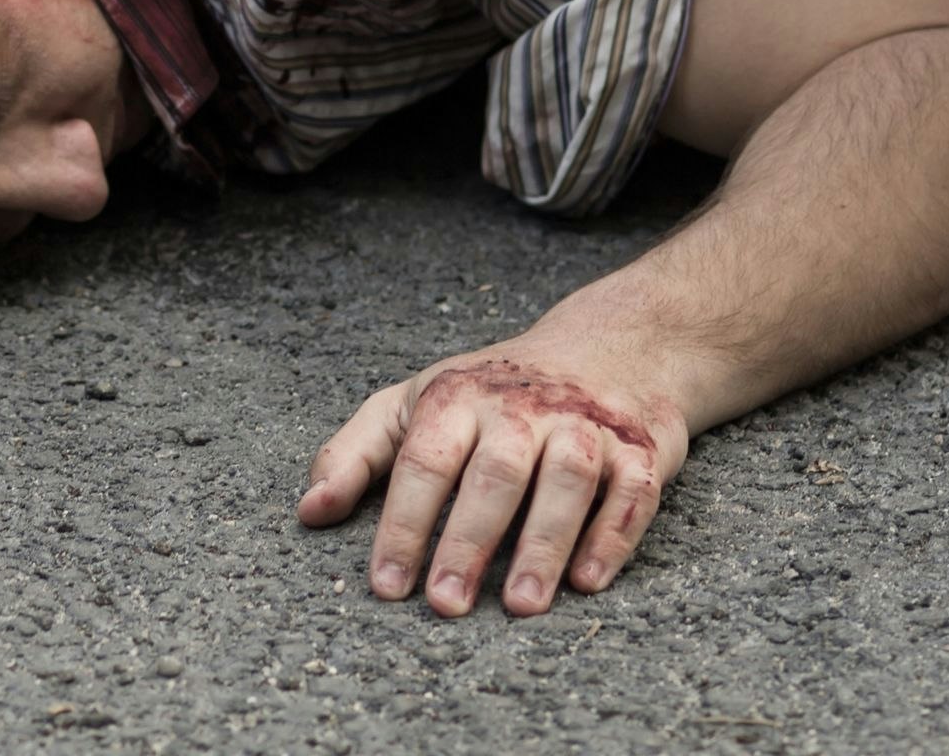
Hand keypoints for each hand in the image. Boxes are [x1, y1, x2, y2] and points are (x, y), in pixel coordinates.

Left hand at [297, 340, 693, 617]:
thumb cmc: (495, 391)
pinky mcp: (639, 449)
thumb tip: (308, 512)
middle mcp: (524, 408)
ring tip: (519, 605)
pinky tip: (588, 581)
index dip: (402, 526)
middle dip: (468, 542)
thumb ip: (356, 454)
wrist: (615, 343)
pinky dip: (612, 536)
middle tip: (446, 605)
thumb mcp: (415, 402)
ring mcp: (586, 426)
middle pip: (495, 475)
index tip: (387, 587)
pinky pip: (630, 493)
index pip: (424, 462)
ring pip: (567, 481)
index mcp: (459, 398)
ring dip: (543, 543)